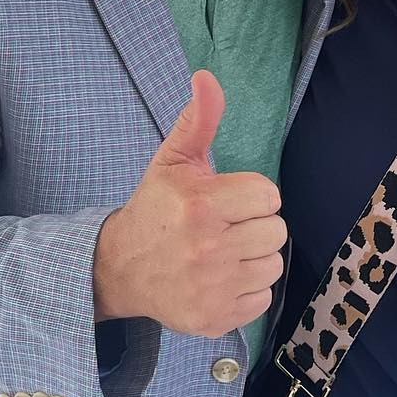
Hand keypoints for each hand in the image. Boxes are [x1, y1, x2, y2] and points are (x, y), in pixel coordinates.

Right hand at [92, 71, 286, 337]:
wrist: (120, 269)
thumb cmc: (156, 209)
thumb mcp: (172, 161)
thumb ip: (198, 120)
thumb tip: (207, 77)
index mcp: (201, 206)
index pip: (269, 196)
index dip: (251, 196)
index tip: (226, 201)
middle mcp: (208, 249)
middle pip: (276, 231)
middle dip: (254, 226)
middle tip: (224, 227)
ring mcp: (212, 288)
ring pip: (273, 265)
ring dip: (254, 258)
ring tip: (223, 253)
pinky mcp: (215, 318)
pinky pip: (262, 298)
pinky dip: (247, 289)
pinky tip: (220, 278)